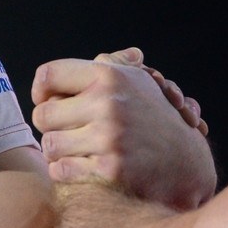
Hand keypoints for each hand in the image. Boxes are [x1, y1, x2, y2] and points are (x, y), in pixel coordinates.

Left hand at [32, 49, 215, 209]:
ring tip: (74, 149)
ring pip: (49, 145)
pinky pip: (60, 170)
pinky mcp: (110, 169)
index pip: (48, 75)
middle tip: (64, 131)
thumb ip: (113, 67)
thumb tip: (101, 56)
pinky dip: (65, 171)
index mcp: (110, 76)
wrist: (186, 164)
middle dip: (49, 126)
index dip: (41, 91)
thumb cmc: (154, 120)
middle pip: (42, 115)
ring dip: (58, 151)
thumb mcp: (139, 84)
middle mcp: (109, 103)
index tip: (48, 101)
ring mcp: (109, 137)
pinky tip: (80, 166)